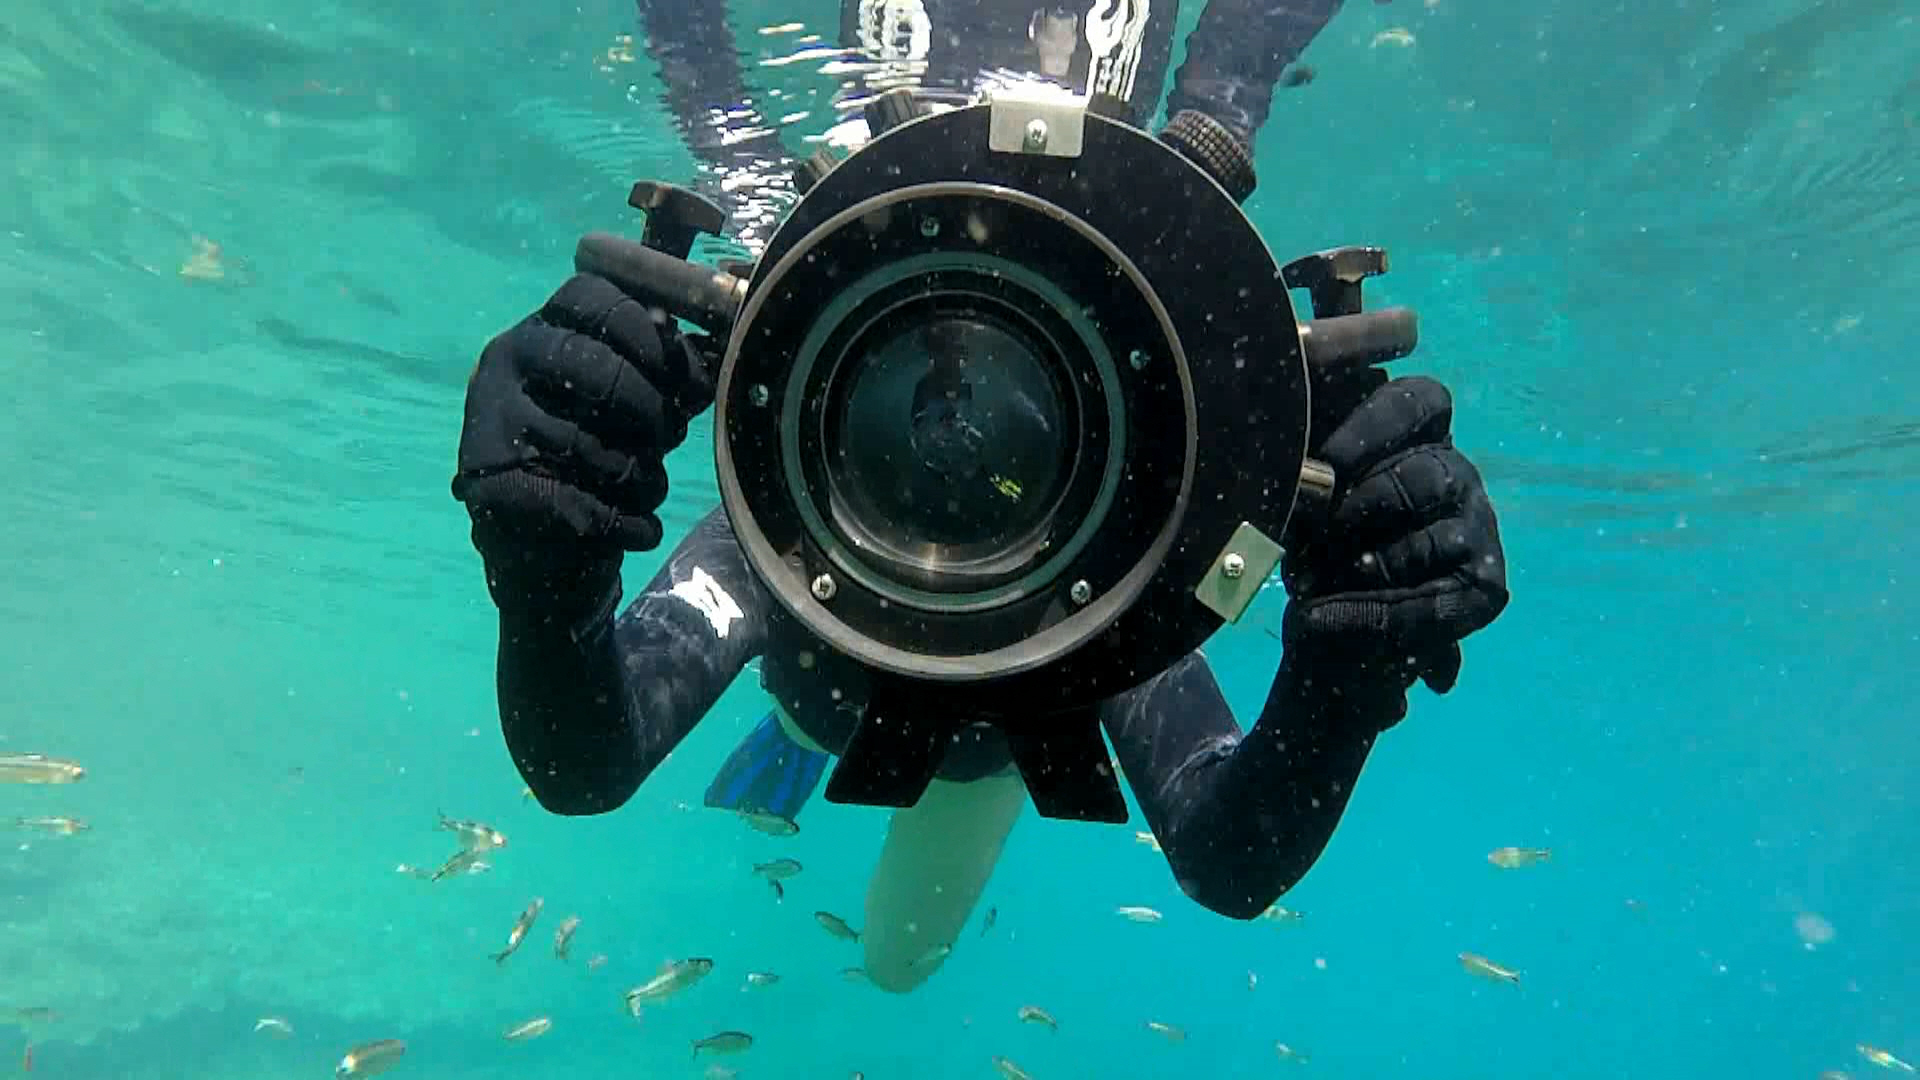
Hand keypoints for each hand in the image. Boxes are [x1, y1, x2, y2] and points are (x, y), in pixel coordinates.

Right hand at [452, 273, 715, 606]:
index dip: (649, 334)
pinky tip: (639, 528)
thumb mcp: (637, 399)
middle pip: (598, 368)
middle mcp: (507, 360)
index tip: (688, 382)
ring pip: (592, 444)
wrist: (546, 540)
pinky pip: (579, 502)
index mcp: (545, 328)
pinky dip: (628, 522)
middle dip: (652, 412)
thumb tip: (716, 347)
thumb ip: (668, 368)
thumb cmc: (603, 450)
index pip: (592, 296)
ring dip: (643, 477)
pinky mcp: (490, 482)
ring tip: (649, 488)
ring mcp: (490, 419)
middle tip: (669, 440)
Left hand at [1280, 375, 1508, 697]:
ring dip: (1366, 558)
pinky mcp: (1485, 587)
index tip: (1326, 460)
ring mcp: (1478, 528)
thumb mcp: (1297, 481)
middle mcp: (1457, 474)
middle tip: (1319, 528)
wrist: (1322, 629)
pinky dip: (1371, 612)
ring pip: (1431, 535)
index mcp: (1418, 436)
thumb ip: (1312, 413)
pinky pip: (1434, 596)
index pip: (1421, 400)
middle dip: (1366, 499)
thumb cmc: (1310, 542)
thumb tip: (1322, 308)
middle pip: (1429, 468)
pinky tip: (1320, 619)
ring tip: (1313, 577)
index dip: (1375, 424)